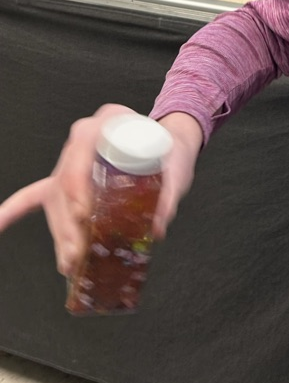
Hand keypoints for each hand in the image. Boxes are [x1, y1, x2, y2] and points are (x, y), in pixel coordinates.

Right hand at [0, 104, 202, 277]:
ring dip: (59, 233)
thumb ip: (170, 195)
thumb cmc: (170, 152)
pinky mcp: (66, 179)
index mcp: (108, 121)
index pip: (81, 151)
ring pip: (53, 197)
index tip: (85, 215)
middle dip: (68, 223)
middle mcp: (83, 138)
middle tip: (78, 253)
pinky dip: (14, 210)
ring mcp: (71, 159)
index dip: (78, 186)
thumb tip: (156, 228)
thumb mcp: (178, 167)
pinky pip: (34, 194)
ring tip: (68, 262)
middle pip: (64, 182)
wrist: (169, 145)